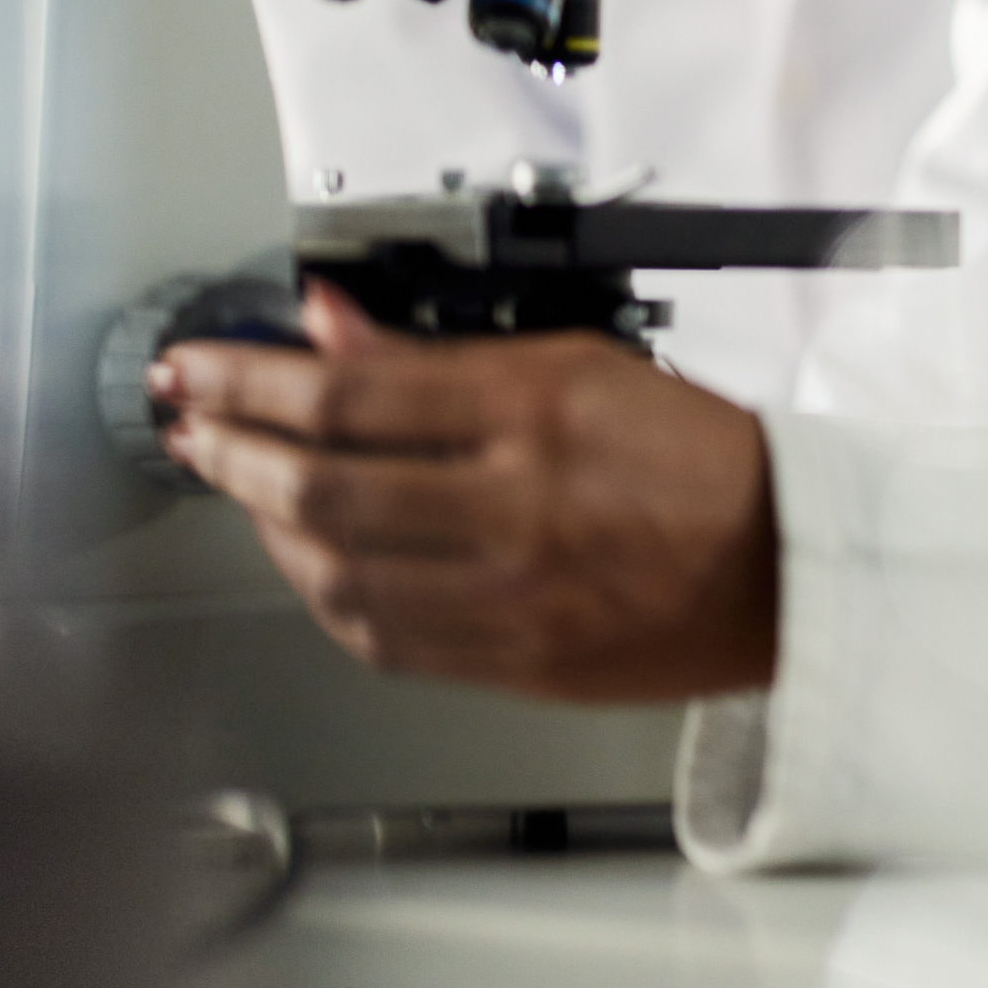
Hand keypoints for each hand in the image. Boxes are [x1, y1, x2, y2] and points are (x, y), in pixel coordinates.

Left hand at [155, 286, 778, 703]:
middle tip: (196, 427)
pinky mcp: (516, 658)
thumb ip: (442, 357)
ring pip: (334, 570)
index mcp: (542, 411)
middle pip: (321, 485)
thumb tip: (331, 329)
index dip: (249, 379)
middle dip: (231, 451)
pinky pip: (381, 637)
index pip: (349, 394)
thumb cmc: (705, 461)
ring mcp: (516, 592)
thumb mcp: (583, 365)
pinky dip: (324, 597)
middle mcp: (521, 503)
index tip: (202, 367)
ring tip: (246, 491)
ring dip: (264, 528)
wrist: (791, 563)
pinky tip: (311, 563)